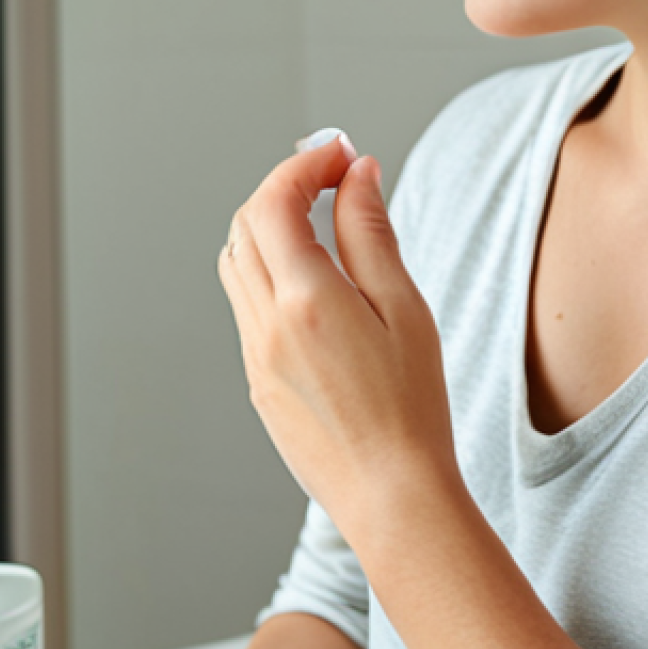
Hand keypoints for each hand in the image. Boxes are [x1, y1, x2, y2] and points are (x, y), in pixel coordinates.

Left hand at [217, 131, 459, 537]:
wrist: (391, 495)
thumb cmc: (411, 408)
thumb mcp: (404, 308)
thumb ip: (369, 233)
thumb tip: (356, 174)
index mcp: (305, 300)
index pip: (275, 201)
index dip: (303, 164)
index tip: (337, 153)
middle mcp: (266, 322)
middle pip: (247, 222)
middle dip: (283, 186)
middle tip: (329, 176)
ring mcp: (253, 351)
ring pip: (237, 260)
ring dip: (267, 225)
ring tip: (316, 220)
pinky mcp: (255, 375)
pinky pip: (244, 302)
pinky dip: (266, 268)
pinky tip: (309, 280)